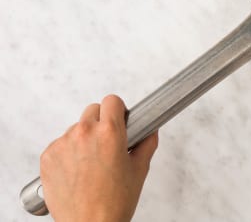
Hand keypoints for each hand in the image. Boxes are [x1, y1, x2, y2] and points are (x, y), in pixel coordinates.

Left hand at [40, 95, 157, 221]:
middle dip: (101, 122)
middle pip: (92, 110)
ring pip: (75, 128)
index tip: (119, 119)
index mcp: (110, 133)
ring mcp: (63, 144)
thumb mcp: (139, 170)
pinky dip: (67, 153)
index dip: (118, 110)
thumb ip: (147, 143)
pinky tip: (76, 170)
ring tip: (91, 163)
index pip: (111, 101)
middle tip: (107, 143)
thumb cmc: (114, 203)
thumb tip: (150, 130)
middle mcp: (84, 134)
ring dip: (83, 138)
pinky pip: (60, 144)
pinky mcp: (48, 156)